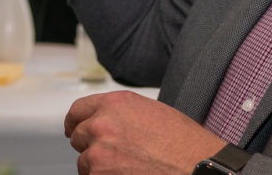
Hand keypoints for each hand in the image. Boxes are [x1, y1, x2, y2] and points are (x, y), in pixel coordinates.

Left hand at [65, 91, 225, 174]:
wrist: (197, 167)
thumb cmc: (183, 143)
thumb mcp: (150, 112)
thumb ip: (120, 113)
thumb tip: (103, 121)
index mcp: (114, 104)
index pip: (78, 110)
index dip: (75, 121)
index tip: (74, 128)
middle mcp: (101, 125)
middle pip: (80, 137)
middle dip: (92, 145)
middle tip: (114, 154)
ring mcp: (98, 154)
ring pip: (85, 163)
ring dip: (99, 167)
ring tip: (128, 168)